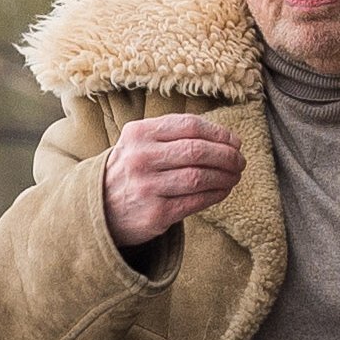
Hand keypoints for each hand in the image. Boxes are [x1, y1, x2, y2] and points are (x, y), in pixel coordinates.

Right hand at [98, 112, 242, 247]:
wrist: (100, 210)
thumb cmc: (130, 172)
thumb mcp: (138, 143)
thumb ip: (172, 135)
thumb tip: (224, 139)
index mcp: (138, 133)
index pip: (189, 126)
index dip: (219, 133)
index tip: (234, 141)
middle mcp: (140, 158)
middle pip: (197, 150)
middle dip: (227, 155)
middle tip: (240, 160)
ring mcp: (147, 187)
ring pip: (200, 176)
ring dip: (225, 176)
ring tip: (234, 176)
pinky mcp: (156, 214)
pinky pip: (196, 201)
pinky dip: (216, 194)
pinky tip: (223, 190)